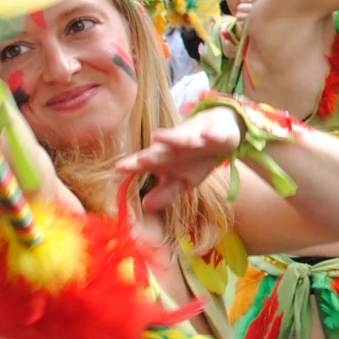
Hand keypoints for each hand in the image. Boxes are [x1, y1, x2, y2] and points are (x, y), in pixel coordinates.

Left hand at [117, 108, 242, 210]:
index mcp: (166, 158)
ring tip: (157, 136)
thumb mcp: (182, 180)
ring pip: (184, 139)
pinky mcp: (218, 135)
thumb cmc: (194, 159)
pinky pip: (215, 136)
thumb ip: (165, 193)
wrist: (219, 132)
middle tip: (140, 159)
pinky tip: (207, 137)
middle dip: (151, 155)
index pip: (146, 162)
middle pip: (162, 151)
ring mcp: (197, 138)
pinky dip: (212, 136)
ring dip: (172, 139)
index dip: (134, 165)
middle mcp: (177, 146)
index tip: (120, 168)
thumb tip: (146, 206)